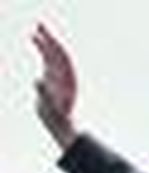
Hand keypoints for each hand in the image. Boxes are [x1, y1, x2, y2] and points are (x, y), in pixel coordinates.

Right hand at [31, 23, 79, 148]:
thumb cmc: (61, 120)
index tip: (47, 34)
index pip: (63, 59)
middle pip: (58, 54)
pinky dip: (42, 50)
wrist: (62, 127)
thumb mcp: (53, 109)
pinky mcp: (52, 80)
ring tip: (36, 31)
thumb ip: (45, 94)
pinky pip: (47, 61)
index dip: (55, 46)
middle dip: (50, 39)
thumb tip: (37, 81)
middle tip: (40, 24)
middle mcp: (65, 76)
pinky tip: (35, 41)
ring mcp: (59, 77)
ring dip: (45, 43)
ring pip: (52, 56)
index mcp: (69, 80)